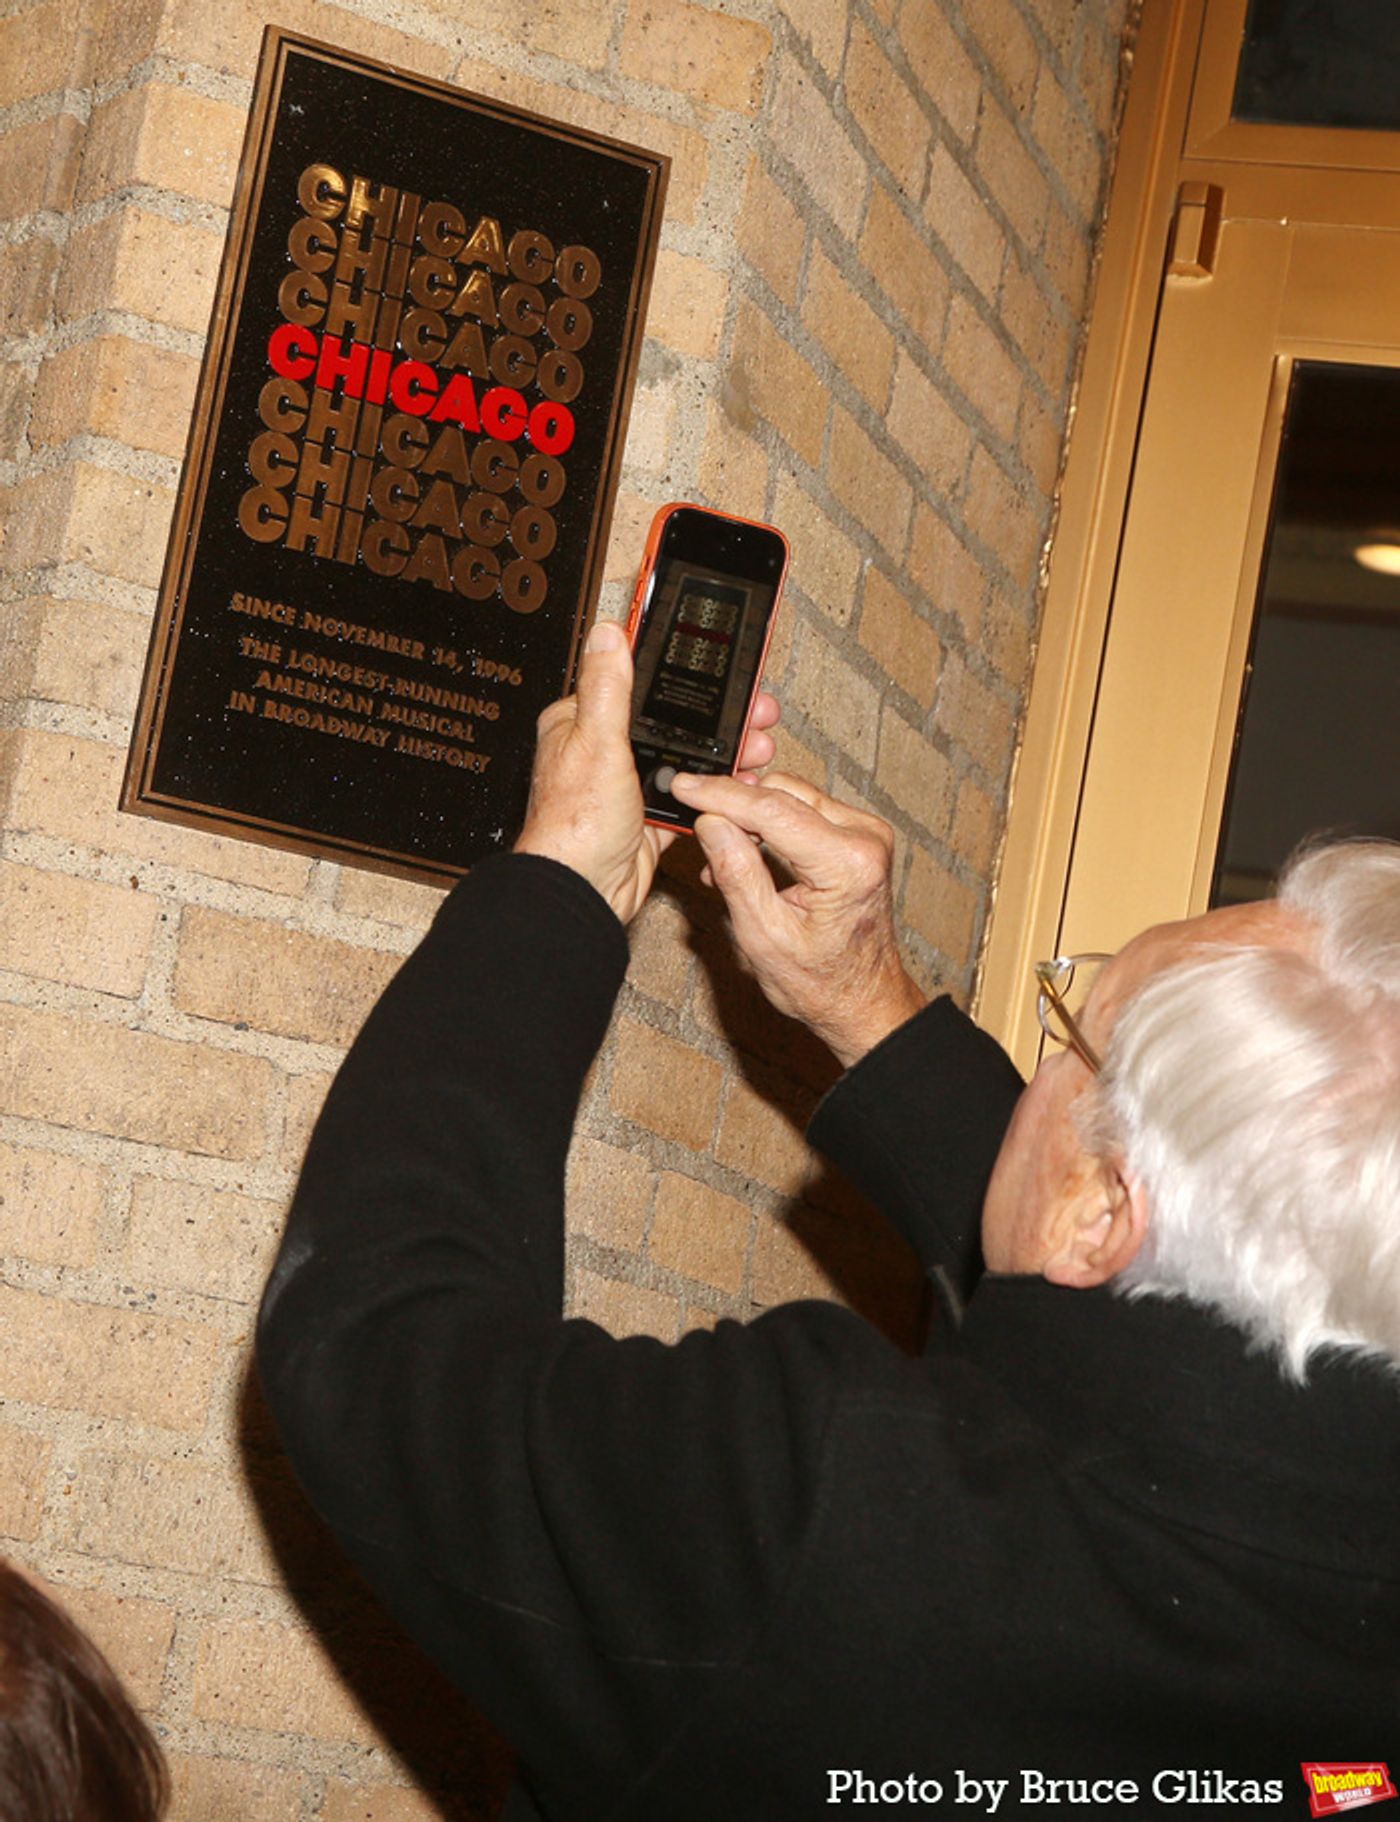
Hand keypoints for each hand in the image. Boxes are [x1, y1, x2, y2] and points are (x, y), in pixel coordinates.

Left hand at [514, 621, 779, 923]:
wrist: (585, 892)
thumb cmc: (576, 825)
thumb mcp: (597, 742)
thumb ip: (607, 687)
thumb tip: (608, 633)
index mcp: (581, 724)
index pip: (634, 682)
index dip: (678, 674)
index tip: (718, 668)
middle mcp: (604, 753)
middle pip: (670, 722)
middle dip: (717, 718)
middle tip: (755, 711)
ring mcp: (629, 787)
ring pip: (687, 760)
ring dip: (724, 754)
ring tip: (757, 745)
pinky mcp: (650, 819)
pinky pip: (692, 798)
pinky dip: (717, 793)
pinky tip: (742, 783)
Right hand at [669, 772, 924, 1066]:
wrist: (862, 998)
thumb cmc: (823, 981)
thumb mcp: (764, 936)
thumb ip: (736, 874)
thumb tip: (710, 823)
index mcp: (847, 863)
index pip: (771, 809)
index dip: (720, 795)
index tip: (685, 786)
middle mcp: (864, 839)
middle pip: (781, 795)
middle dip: (733, 808)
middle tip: (698, 830)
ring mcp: (865, 834)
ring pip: (790, 796)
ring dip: (751, 818)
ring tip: (725, 856)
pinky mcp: (858, 836)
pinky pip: (804, 810)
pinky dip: (770, 825)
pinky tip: (749, 851)